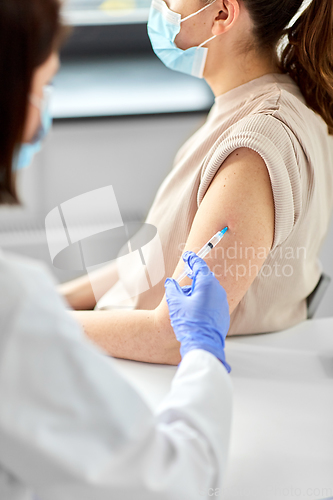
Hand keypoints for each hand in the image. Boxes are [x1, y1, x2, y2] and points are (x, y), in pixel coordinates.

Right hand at [165, 251, 230, 371]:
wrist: (203, 345)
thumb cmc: (190, 323)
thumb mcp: (175, 303)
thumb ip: (173, 289)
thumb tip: (171, 283)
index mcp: (208, 285)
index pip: (200, 266)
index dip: (192, 260)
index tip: (188, 256)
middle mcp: (218, 292)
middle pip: (206, 278)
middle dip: (196, 275)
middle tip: (187, 272)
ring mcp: (222, 303)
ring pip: (210, 290)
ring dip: (198, 289)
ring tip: (185, 297)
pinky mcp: (223, 313)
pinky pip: (213, 301)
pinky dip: (204, 300)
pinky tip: (193, 309)